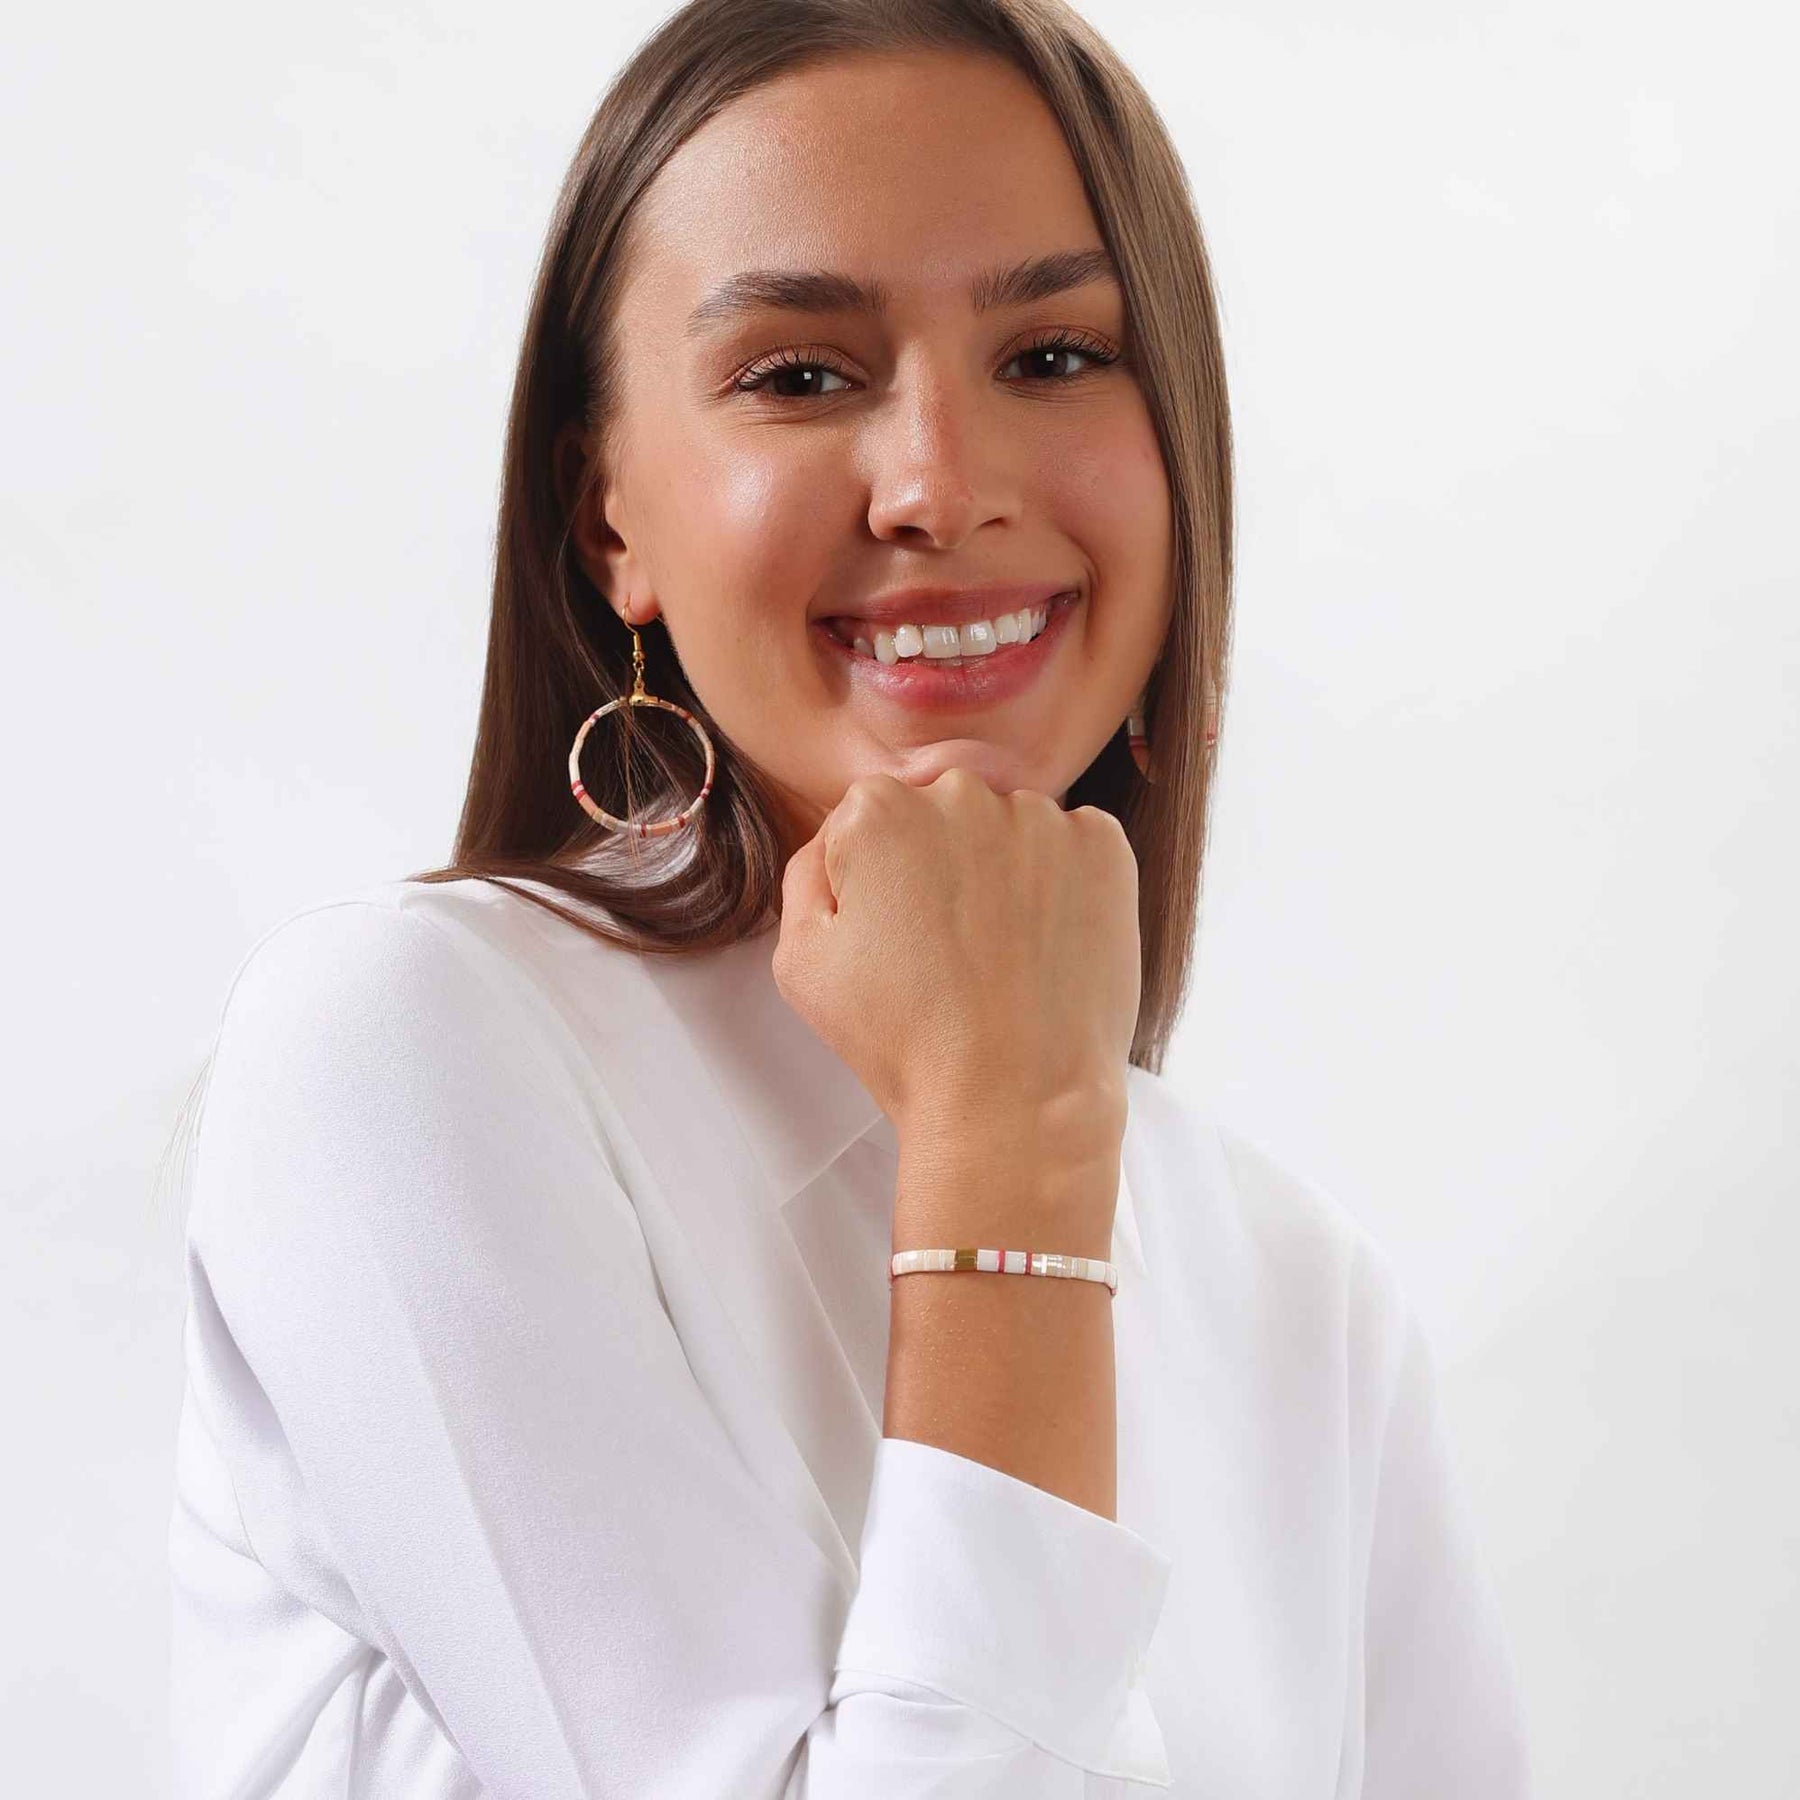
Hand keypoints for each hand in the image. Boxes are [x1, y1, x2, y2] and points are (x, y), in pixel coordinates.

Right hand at [771, 767, 1140, 1148]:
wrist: (1013, 1098)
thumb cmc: (902, 1040)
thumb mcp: (801, 960)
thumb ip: (808, 874)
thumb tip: (841, 837)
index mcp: (878, 808)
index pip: (872, 818)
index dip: (879, 882)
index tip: (896, 937)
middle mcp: (961, 792)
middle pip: (944, 812)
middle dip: (942, 864)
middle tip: (947, 952)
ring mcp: (1040, 817)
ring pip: (1012, 829)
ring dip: (1006, 873)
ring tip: (1002, 957)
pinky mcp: (1103, 848)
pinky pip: (1077, 846)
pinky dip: (1067, 884)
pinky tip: (1048, 944)